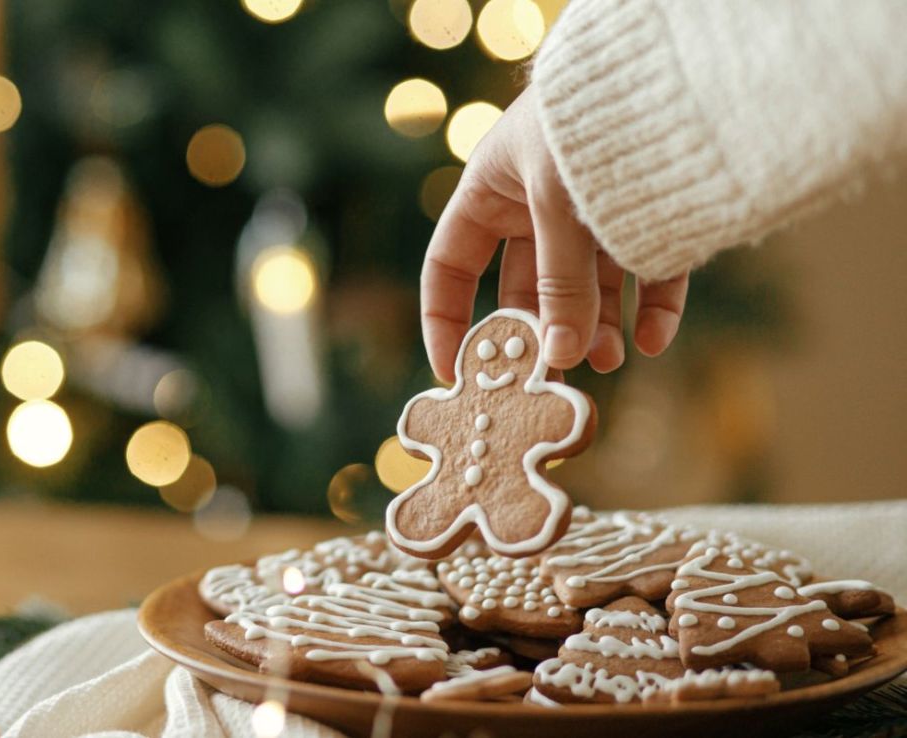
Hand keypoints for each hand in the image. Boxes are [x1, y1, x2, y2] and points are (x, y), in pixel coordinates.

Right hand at [421, 85, 687, 381]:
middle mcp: (535, 207)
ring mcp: (590, 215)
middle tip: (547, 379)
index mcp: (490, 192)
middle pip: (523, 289)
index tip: (455, 371)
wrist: (669, 68)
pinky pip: (645, 274)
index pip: (448, 268)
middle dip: (537, 334)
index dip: (445, 321)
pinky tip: (653, 339)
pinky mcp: (647, 217)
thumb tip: (564, 356)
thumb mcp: (559, 205)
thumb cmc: (588, 122)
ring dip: (596, 327)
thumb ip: (558, 284)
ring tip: (608, 359)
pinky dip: (650, 309)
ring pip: (586, 289)